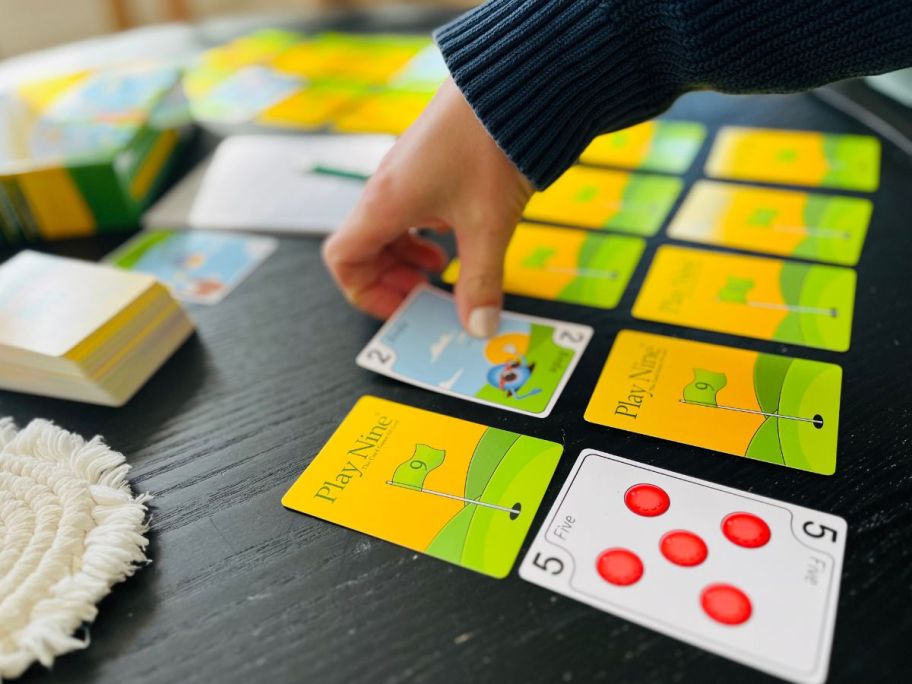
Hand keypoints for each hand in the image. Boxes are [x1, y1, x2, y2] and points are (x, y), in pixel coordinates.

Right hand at [322, 77, 533, 337]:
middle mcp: (387, 187)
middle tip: (426, 296)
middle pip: (365, 247)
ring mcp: (406, 173)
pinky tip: (458, 235)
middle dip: (391, 280)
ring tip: (444, 270)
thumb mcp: (487, 224)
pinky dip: (424, 232)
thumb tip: (477, 326)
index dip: (366, 293)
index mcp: (386, 203)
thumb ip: (481, 281)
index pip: (343, 259)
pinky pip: (410, 207)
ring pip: (388, 228)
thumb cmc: (489, 142)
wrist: (512, 82)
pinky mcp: (428, 163)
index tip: (403, 307)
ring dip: (409, 257)